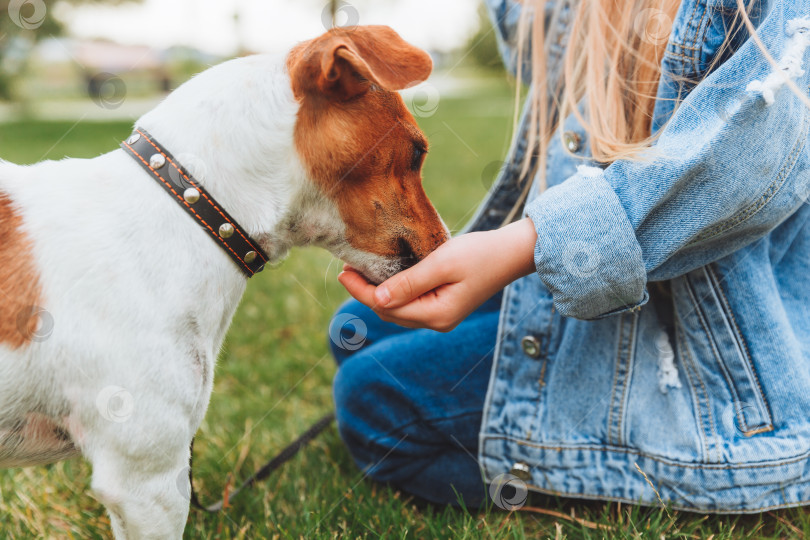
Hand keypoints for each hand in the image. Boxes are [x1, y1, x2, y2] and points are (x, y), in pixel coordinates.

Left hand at [338, 217, 538, 331]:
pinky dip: (393, 292)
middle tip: (346, 267)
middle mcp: (437, 322)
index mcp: (436, 315)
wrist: (513, 253)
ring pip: (398, 310)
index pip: (386, 307)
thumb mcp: (442, 263)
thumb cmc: (480, 254)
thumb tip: (378, 298)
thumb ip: (409, 282)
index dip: (361, 291)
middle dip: (365, 293)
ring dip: (377, 293)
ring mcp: (441, 316)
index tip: (343, 271)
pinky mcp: (444, 306)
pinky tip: (384, 275)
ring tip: (359, 270)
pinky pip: (410, 304)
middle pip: (389, 312)